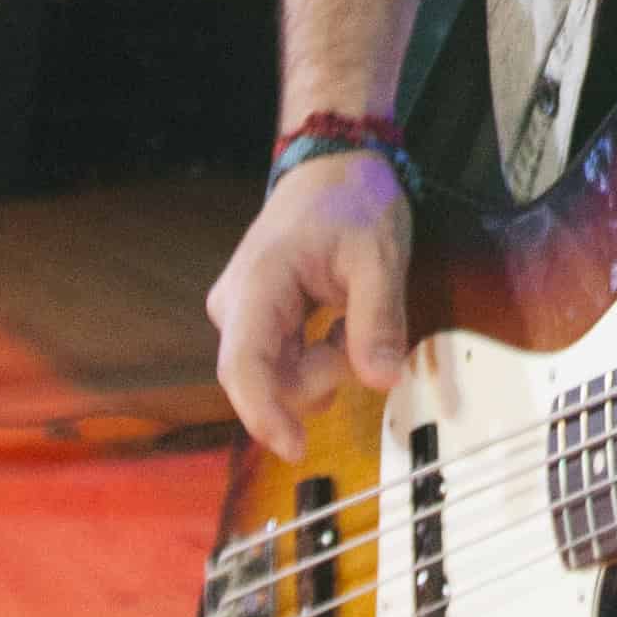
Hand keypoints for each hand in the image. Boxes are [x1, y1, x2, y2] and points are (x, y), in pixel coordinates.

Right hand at [207, 149, 412, 459]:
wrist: (333, 166)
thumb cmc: (353, 201)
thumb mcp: (380, 255)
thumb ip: (379, 319)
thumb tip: (381, 381)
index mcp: (258, 284)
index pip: (244, 367)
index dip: (265, 415)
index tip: (298, 449)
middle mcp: (236, 305)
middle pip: (266, 379)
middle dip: (320, 376)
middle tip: (361, 335)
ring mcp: (242, 315)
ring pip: (278, 375)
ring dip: (324, 365)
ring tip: (354, 318)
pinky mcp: (257, 321)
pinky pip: (284, 362)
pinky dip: (320, 356)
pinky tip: (342, 324)